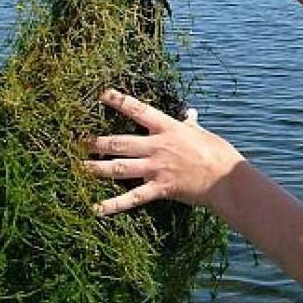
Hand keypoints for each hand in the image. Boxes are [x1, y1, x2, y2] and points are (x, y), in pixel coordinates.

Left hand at [84, 89, 242, 215]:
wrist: (227, 179)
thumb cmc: (218, 153)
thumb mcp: (203, 134)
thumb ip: (192, 124)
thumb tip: (191, 114)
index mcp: (169, 129)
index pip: (139, 110)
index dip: (120, 101)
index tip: (102, 94)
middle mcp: (158, 147)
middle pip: (119, 142)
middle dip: (95, 143)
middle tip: (76, 142)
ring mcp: (157, 168)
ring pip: (119, 167)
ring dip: (95, 168)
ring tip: (76, 168)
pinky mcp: (160, 188)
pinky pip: (132, 198)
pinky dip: (112, 205)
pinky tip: (95, 208)